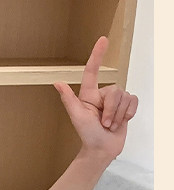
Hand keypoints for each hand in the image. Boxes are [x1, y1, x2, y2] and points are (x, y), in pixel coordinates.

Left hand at [54, 37, 137, 161]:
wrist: (101, 150)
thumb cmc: (87, 134)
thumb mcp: (76, 116)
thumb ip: (68, 99)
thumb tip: (57, 83)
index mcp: (89, 94)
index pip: (93, 70)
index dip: (98, 54)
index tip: (103, 39)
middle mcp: (103, 94)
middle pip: (115, 91)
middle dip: (111, 111)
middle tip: (103, 123)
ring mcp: (115, 100)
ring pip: (124, 97)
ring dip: (117, 115)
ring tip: (109, 125)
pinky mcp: (126, 106)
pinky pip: (133, 101)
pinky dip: (128, 114)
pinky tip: (120, 122)